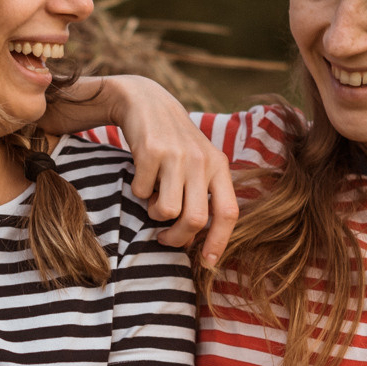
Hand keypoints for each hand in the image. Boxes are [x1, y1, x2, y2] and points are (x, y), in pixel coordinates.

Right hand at [109, 77, 239, 267]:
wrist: (147, 103)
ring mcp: (176, 156)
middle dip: (177, 238)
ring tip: (153, 200)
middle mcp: (201, 161)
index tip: (207, 262)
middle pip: (194, 219)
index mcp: (219, 166)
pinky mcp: (150, 151)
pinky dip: (138, 192)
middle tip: (165, 238)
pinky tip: (142, 176)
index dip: (219, 241)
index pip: (228, 212)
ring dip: (154, 214)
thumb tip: (199, 240)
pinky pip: (142, 193)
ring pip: (166, 210)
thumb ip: (204, 194)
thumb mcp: (199, 161)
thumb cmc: (174, 143)